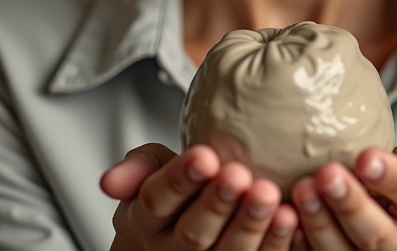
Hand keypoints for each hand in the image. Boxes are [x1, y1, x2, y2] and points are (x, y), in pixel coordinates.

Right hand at [100, 143, 298, 250]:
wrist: (179, 231)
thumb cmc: (172, 190)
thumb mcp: (149, 171)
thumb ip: (137, 168)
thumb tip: (108, 180)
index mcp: (144, 219)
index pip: (156, 200)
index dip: (180, 179)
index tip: (204, 156)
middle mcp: (170, 250)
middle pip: (192, 233)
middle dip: (217, 203)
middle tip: (238, 174)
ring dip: (249, 226)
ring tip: (267, 195)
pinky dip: (275, 244)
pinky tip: (289, 217)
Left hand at [289, 142, 396, 250]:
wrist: (374, 200)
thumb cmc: (391, 174)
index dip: (392, 179)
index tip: (366, 157)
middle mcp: (394, 244)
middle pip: (375, 233)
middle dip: (350, 203)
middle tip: (328, 174)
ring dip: (319, 222)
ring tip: (303, 189)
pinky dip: (297, 240)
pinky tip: (284, 217)